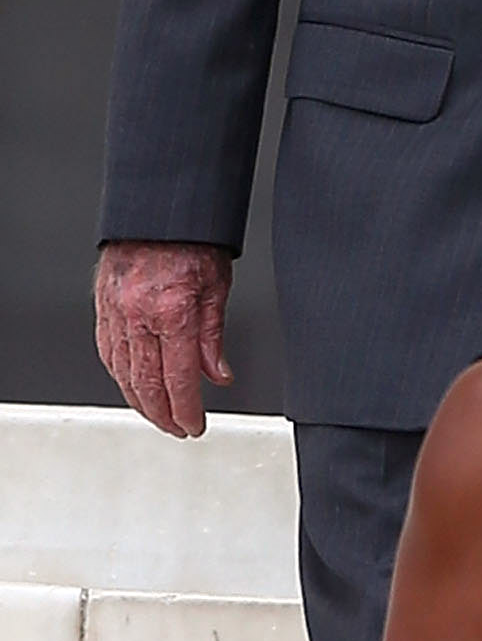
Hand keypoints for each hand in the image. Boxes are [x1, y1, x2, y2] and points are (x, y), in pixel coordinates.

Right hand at [94, 240, 233, 437]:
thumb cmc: (192, 241)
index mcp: (171, 312)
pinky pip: (108, 352)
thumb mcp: (217, 287)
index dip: (186, 411)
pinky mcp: (102, 307)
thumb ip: (214, 337)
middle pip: (146, 384)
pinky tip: (133, 385)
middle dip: (163, 415)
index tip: (195, 426)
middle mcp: (138, 316)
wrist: (159, 211)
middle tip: (178, 429)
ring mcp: (115, 312)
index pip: (178, 379)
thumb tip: (219, 376)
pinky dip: (121, 376)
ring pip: (122, 373)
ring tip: (158, 416)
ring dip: (140, 401)